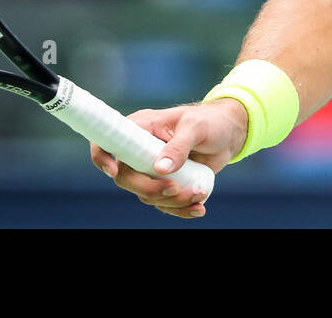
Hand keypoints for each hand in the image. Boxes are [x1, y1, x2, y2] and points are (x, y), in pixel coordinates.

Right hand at [89, 97, 247, 219]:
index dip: (103, 157)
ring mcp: (152, 169)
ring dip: (172, 201)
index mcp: (140, 128)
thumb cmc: (210, 122)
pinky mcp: (167, 182)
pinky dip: (180, 209)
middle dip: (149, 189)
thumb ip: (179, 146)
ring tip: (199, 194)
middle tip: (175, 189)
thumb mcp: (196, 128)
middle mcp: (140, 150)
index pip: (108, 141)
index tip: (114, 171)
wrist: (229, 134)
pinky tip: (198, 208)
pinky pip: (164, 203)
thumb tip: (160, 169)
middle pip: (126, 178)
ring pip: (146, 194)